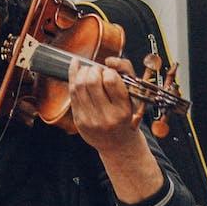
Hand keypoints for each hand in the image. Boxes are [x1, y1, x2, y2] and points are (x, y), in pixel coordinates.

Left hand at [69, 55, 163, 203]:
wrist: (118, 144)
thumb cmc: (127, 116)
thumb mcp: (134, 96)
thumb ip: (126, 73)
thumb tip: (109, 61)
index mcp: (124, 109)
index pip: (111, 80)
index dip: (108, 71)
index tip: (109, 72)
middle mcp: (107, 116)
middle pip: (91, 81)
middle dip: (93, 70)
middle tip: (97, 70)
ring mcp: (90, 119)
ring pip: (79, 86)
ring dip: (81, 72)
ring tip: (87, 71)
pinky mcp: (79, 120)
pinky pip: (72, 94)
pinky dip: (73, 78)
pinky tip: (76, 69)